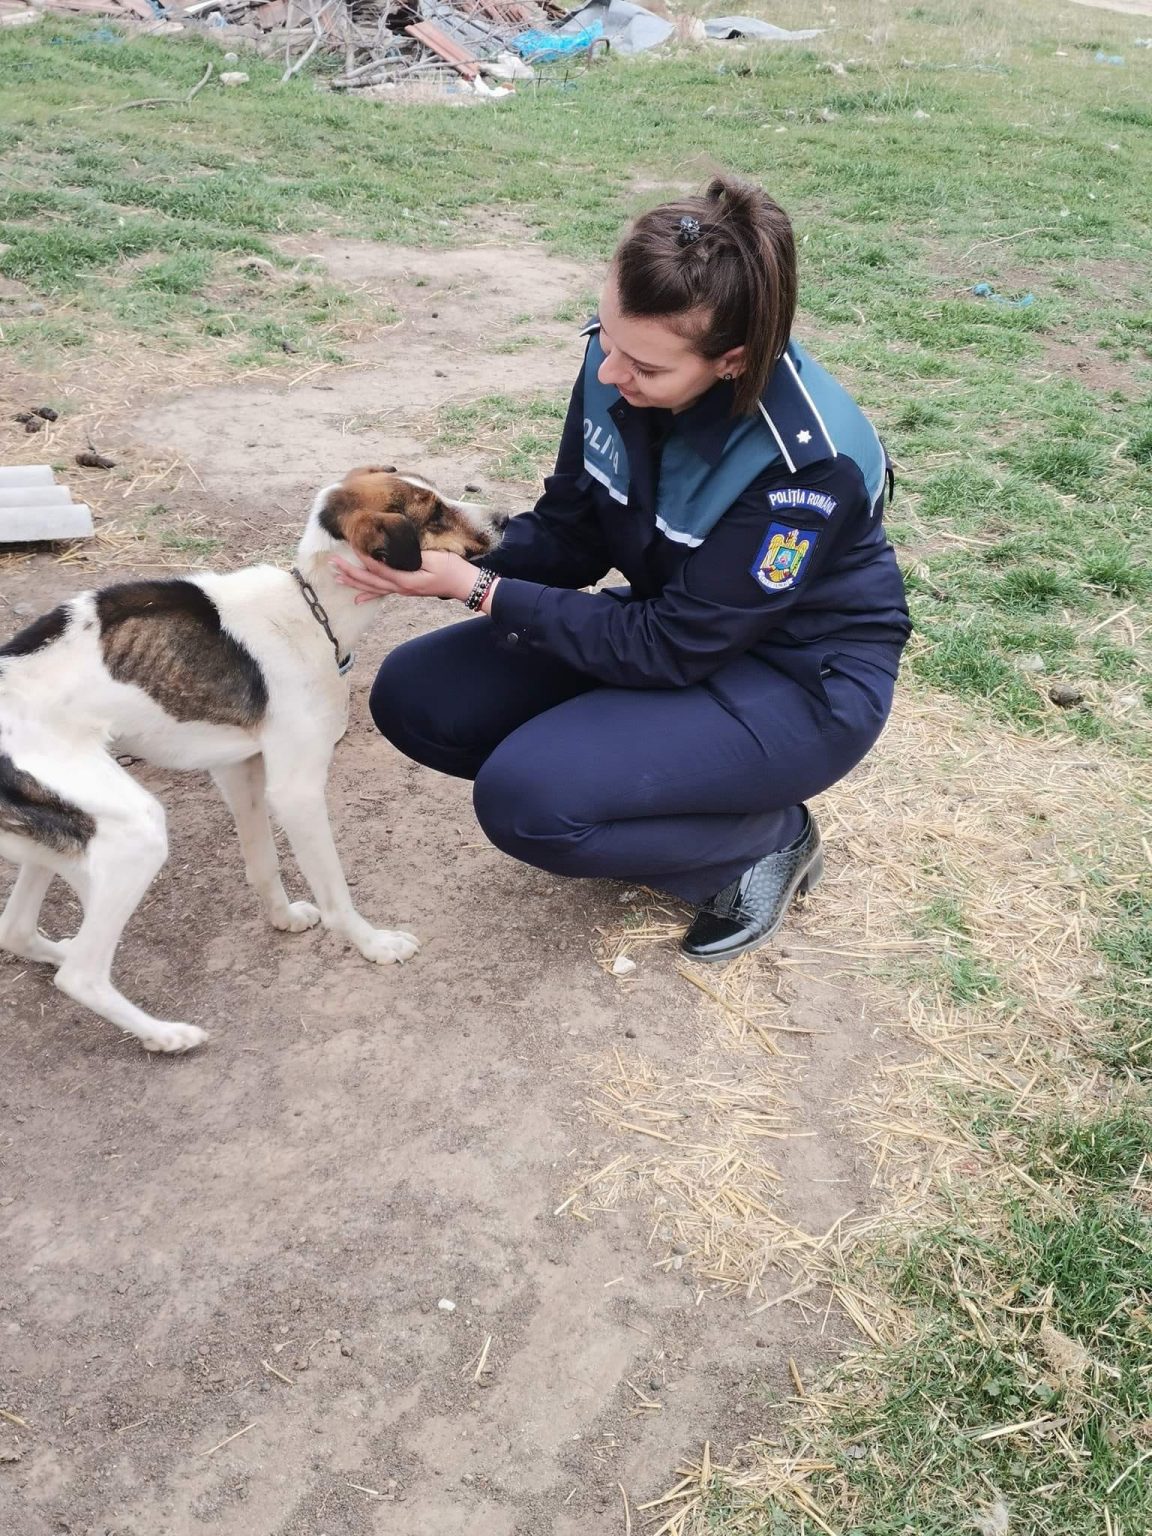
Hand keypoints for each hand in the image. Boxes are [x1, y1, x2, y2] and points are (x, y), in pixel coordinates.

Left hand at [330, 550, 476, 604]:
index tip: (351, 545)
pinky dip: (368, 594)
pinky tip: (356, 599)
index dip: (364, 557)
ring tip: (336, 577)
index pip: (379, 567)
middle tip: (332, 564)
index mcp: (407, 577)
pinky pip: (382, 593)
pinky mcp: (405, 590)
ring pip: (373, 587)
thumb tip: (394, 548)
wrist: (464, 584)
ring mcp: (402, 590)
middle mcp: (401, 587)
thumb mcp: (434, 557)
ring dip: (354, 582)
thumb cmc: (453, 568)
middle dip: (350, 572)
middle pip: (370, 580)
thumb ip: (413, 554)